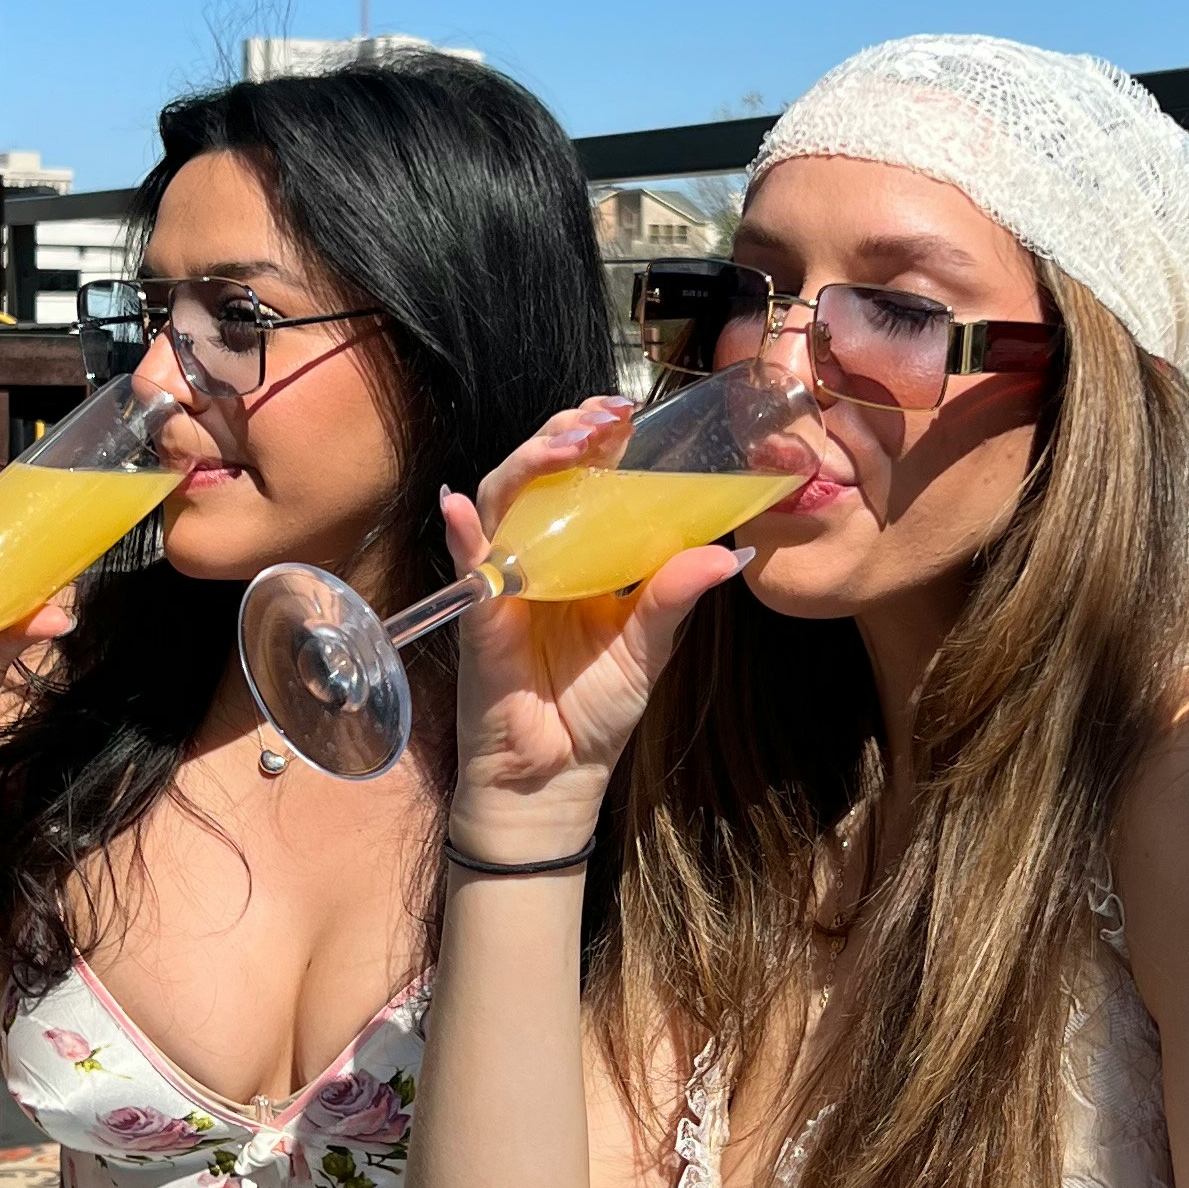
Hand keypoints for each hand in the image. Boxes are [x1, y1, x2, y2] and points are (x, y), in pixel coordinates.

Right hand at [442, 399, 742, 846]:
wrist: (559, 775)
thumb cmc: (596, 708)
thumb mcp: (648, 645)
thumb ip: (675, 594)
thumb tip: (729, 553)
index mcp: (578, 553)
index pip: (581, 478)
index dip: (598, 440)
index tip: (627, 412)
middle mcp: (536, 556)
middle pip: (536, 476)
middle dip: (564, 436)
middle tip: (603, 417)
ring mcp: (502, 582)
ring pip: (501, 502)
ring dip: (526, 465)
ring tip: (564, 444)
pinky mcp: (479, 619)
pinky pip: (466, 569)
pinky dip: (460, 535)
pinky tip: (459, 506)